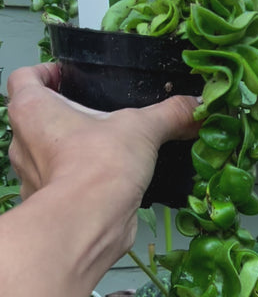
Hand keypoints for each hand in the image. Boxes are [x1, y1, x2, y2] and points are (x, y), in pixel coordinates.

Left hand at [8, 62, 200, 200]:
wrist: (90, 224)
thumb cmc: (100, 165)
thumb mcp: (142, 129)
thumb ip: (169, 114)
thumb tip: (196, 106)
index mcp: (32, 109)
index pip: (24, 77)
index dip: (45, 73)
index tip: (67, 78)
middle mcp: (22, 143)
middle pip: (35, 119)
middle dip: (62, 117)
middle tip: (93, 117)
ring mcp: (30, 178)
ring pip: (44, 156)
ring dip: (67, 153)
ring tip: (101, 152)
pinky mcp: (46, 207)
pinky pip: (57, 189)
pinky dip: (74, 185)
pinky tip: (101, 186)